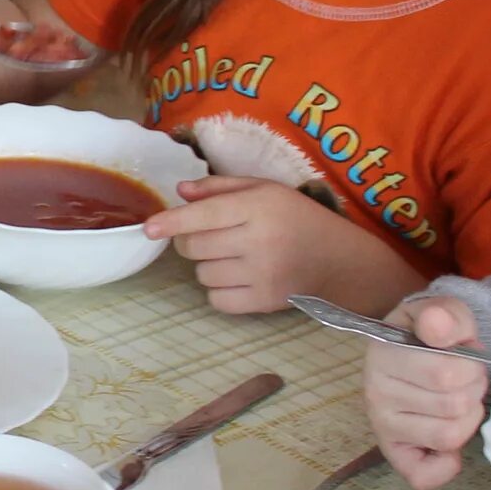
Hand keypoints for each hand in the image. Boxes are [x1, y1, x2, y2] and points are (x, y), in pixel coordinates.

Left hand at [144, 175, 413, 317]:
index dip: (171, 222)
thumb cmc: (299, 218)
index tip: (148, 228)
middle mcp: (258, 241)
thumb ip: (222, 187)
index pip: (203, 216)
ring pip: (202, 274)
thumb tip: (180, 192)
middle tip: (212, 237)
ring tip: (234, 257)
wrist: (342, 261)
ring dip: (207, 266)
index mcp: (258, 207)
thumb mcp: (266, 190)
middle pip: (193, 246)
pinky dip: (219, 291)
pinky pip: (216, 300)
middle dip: (191, 241)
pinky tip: (238, 278)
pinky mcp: (264, 302)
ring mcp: (262, 275)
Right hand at [362, 295, 489, 489]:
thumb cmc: (431, 336)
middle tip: (463, 381)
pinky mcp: (392, 452)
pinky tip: (446, 443)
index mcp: (384, 354)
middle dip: (473, 392)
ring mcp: (381, 425)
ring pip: (449, 436)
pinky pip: (424, 477)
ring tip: (455, 403)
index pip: (448, 373)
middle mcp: (374, 392)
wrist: (411, 348)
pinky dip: (445, 465)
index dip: (473, 368)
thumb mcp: (444, 313)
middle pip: (454, 406)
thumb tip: (437, 326)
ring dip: (466, 421)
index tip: (465, 358)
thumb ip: (447, 315)